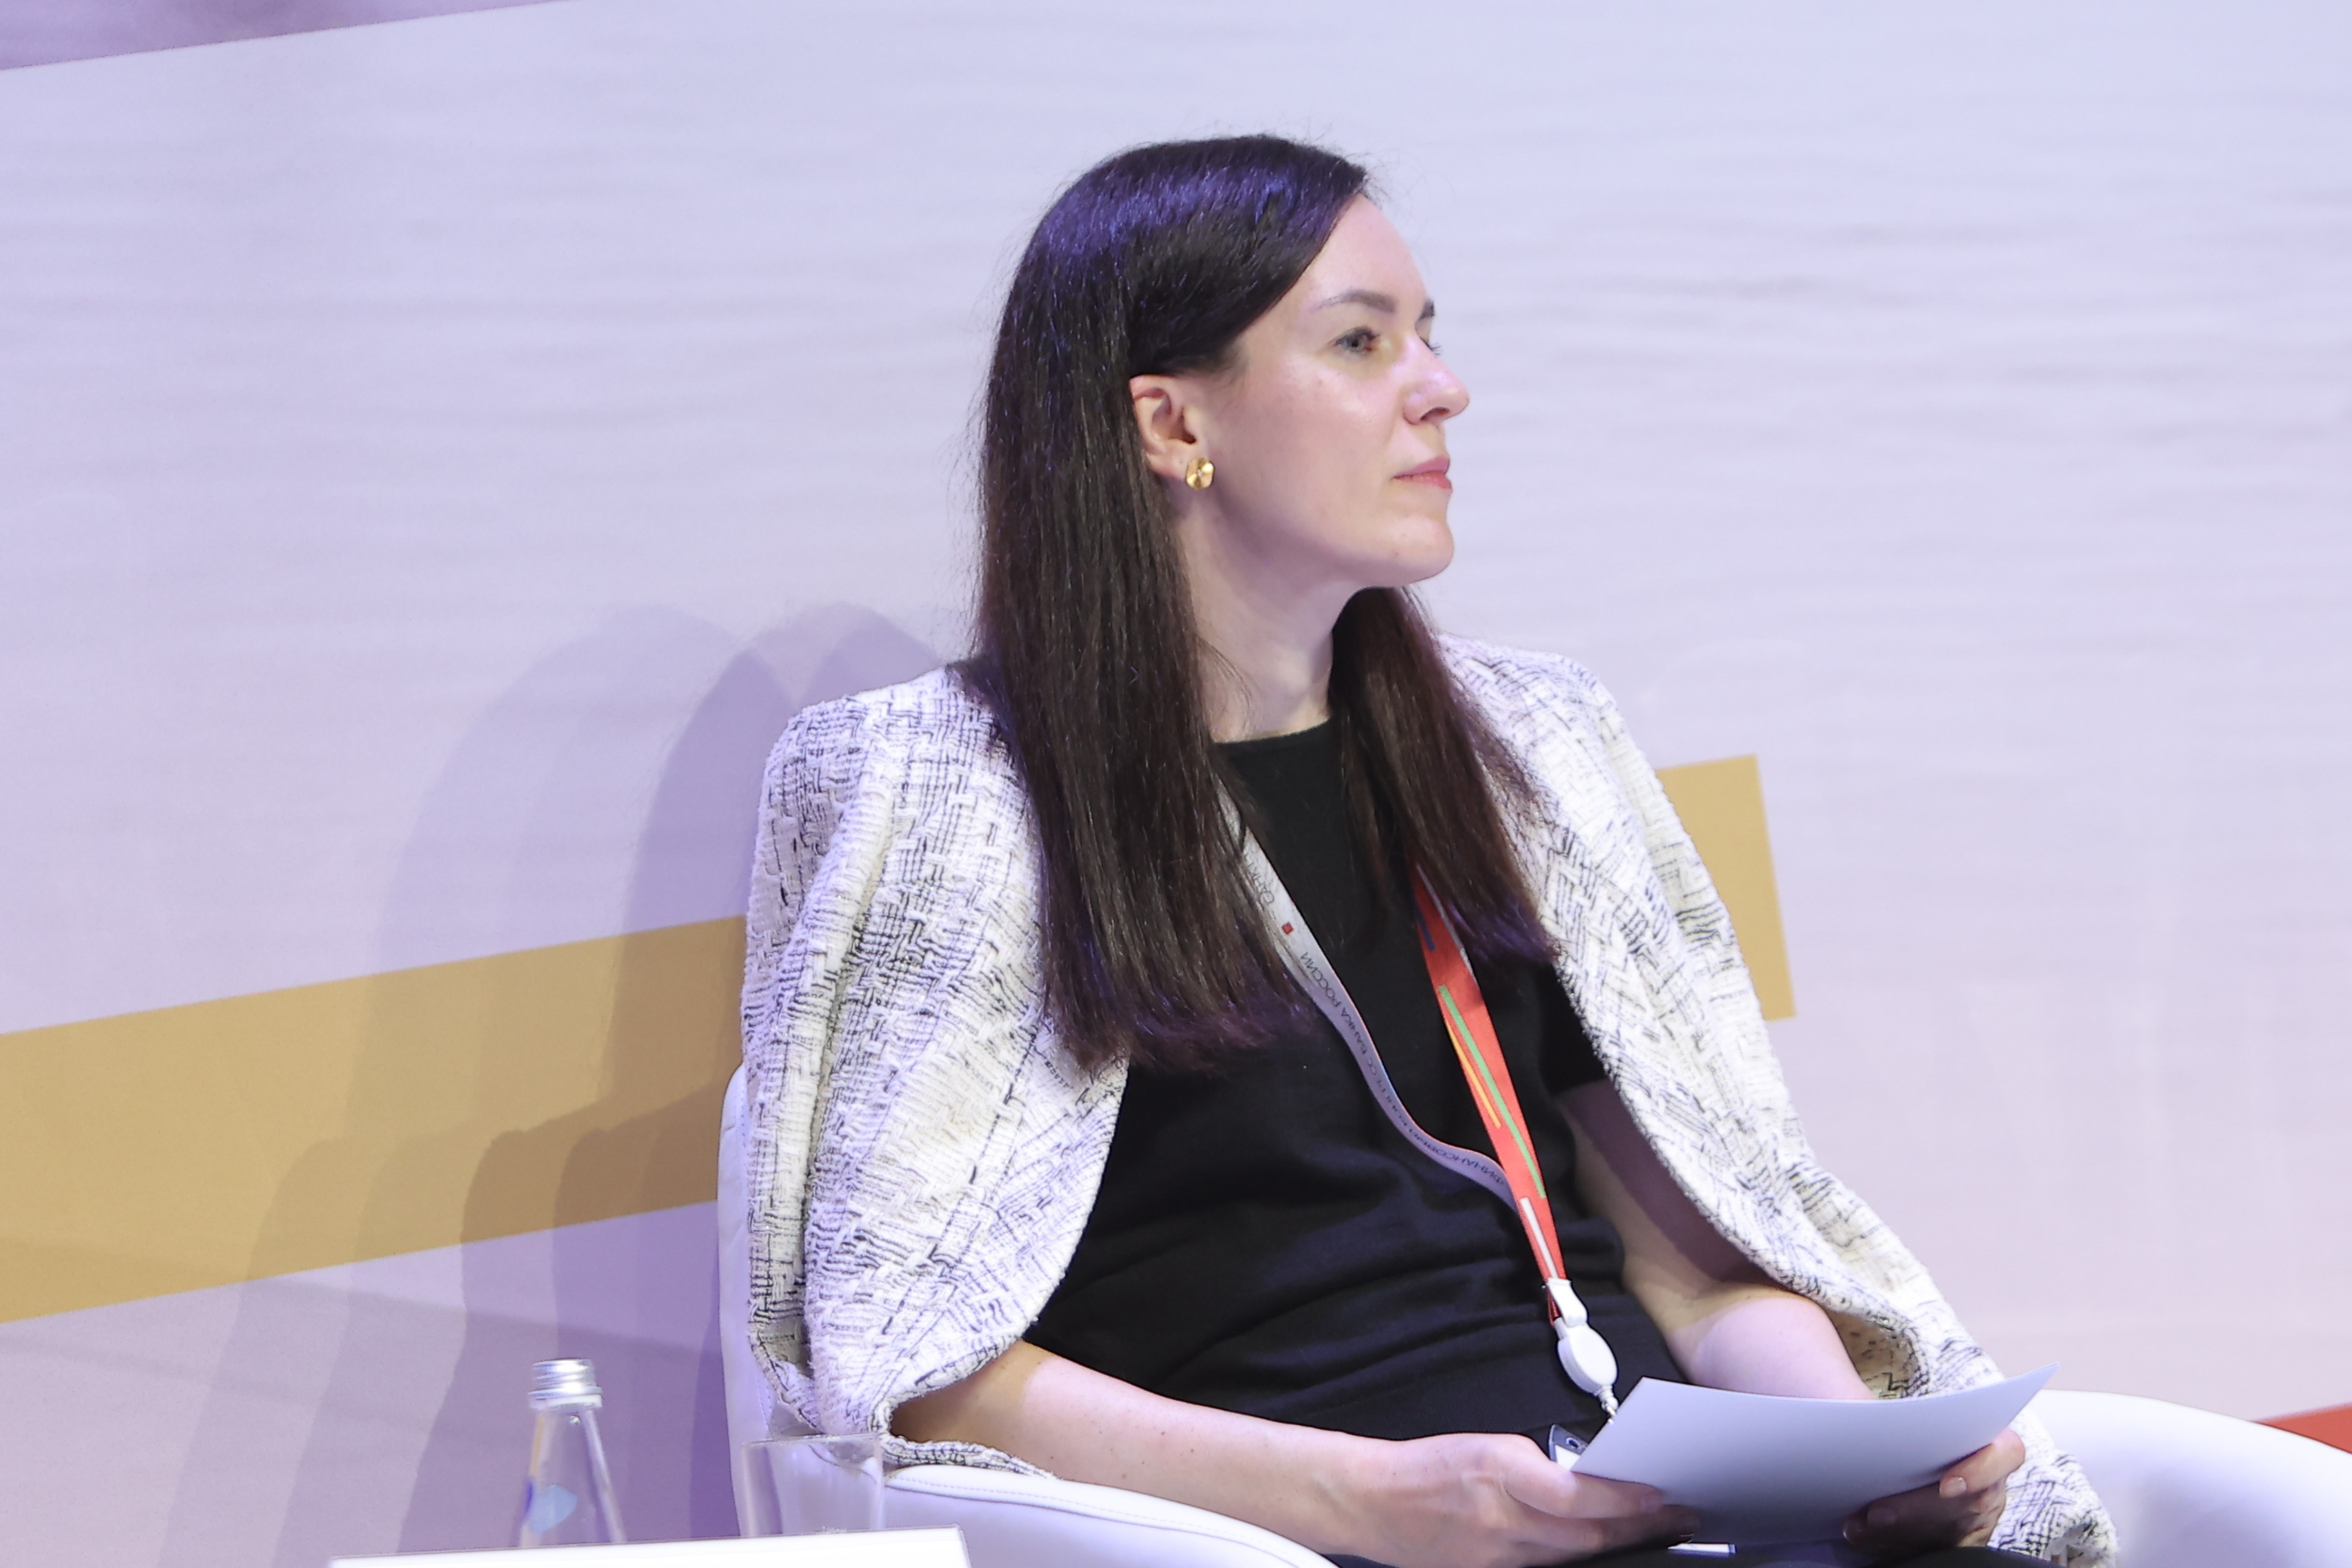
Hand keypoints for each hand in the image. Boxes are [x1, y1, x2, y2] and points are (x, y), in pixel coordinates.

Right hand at [1335, 1431, 1697, 1567]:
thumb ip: (1537, 1466)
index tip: (1660, 1496)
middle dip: (1637, 1529)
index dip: (1625, 1502)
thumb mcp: (1486, 1446)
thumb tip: (1587, 1481)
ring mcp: (1496, 1557)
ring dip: (1614, 1546)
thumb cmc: (1429, 1466)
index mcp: (1499, 1474)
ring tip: (1650, 1533)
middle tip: (1677, 1518)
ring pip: (1571, 1557)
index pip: (1578, 1498)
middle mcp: (1501, 1521)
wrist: (1373, 1501)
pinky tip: (1597, 1549)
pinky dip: (1574, 1557)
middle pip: (1586, 1537)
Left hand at [1842, 1427, 2023, 1560]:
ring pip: (1947, 1531)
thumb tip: (1858, 1408)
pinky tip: (1863, 1535)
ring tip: (1858, 1525)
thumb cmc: (1919, 1427)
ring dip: (1899, 1531)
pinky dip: (1893, 1542)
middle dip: (1917, 1510)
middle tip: (1876, 1512)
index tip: (1948, 1484)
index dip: (1982, 1471)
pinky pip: (1931, 1547)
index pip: (2006, 1454)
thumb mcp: (1917, 1414)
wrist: (1919, 1450)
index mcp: (1994, 1444)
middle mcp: (1992, 1485)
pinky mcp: (1959, 1540)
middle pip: (1968, 1504)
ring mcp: (1979, 1517)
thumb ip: (1906, 1416)